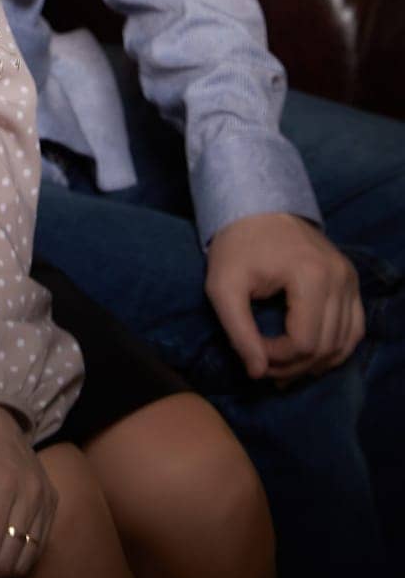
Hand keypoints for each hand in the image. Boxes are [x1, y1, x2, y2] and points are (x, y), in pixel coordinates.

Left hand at [206, 212, 363, 381]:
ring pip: (344, 343)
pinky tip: (309, 355)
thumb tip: (258, 372)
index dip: (277, 359)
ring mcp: (349, 278)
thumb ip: (238, 332)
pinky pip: (354, 328)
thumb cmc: (236, 245)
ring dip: (315, 363)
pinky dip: (335, 348)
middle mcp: (339, 277)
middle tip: (264, 366)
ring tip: (284, 365)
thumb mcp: (222, 287)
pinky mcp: (351, 279)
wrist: (255, 205)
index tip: (251, 351)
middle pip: (326, 347)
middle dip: (293, 366)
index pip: (304, 343)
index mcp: (310, 276)